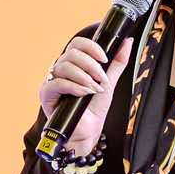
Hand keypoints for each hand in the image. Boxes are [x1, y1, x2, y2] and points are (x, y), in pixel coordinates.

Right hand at [38, 36, 133, 151]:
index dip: (92, 47)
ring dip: (84, 77)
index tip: (105, 59)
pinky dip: (74, 87)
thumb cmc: (94, 108)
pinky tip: (84, 93)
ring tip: (94, 89)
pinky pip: (57, 83)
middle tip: (101, 79)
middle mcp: (60, 69)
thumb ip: (117, 62)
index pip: (77, 44)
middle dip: (91, 65)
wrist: (88, 131)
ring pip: (64, 66)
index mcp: (73, 63)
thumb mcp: (109, 81)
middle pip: (72, 53)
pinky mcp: (46, 93)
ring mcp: (52, 80)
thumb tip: (127, 42)